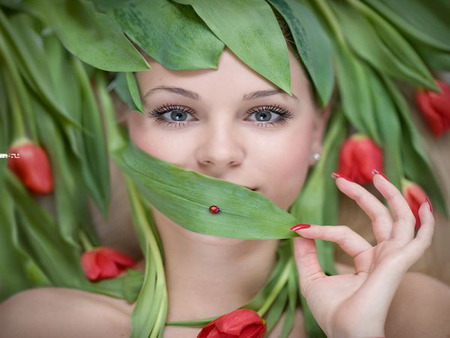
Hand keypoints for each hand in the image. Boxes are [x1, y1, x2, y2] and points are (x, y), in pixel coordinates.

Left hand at [292, 172, 433, 337]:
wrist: (345, 334)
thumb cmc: (333, 314)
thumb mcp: (311, 278)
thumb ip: (305, 255)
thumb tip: (298, 231)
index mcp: (366, 261)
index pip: (346, 234)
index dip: (323, 229)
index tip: (299, 229)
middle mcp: (382, 257)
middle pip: (378, 217)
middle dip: (361, 195)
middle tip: (339, 178)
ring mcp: (393, 259)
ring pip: (400, 220)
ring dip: (391, 196)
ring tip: (375, 175)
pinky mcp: (398, 262)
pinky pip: (419, 240)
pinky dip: (426, 223)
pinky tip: (424, 205)